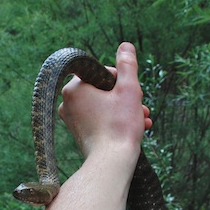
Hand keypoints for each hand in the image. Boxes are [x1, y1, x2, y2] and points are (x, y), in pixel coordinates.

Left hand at [58, 42, 151, 159]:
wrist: (111, 162)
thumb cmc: (119, 125)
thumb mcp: (129, 90)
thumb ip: (127, 66)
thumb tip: (125, 46)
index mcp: (74, 88)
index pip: (101, 73)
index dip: (120, 80)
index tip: (130, 92)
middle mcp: (67, 102)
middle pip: (103, 90)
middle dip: (125, 97)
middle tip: (140, 107)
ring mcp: (71, 119)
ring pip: (103, 105)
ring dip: (125, 109)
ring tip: (142, 119)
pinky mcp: (78, 132)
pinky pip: (99, 118)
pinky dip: (116, 120)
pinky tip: (135, 127)